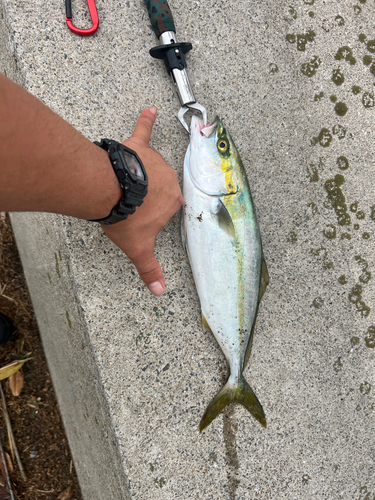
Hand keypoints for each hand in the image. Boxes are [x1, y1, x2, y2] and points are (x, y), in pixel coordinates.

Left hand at [102, 107, 182, 295]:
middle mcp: (170, 179)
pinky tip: (149, 109)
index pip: (167, 207)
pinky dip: (146, 120)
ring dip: (140, 173)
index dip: (152, 213)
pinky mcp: (139, 147)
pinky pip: (144, 131)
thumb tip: (160, 293)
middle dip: (146, 194)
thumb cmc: (127, 218)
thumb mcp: (138, 248)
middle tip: (129, 202)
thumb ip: (150, 270)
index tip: (141, 216)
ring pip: (151, 166)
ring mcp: (156, 162)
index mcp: (173, 201)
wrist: (108, 192)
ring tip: (122, 183)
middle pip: (160, 186)